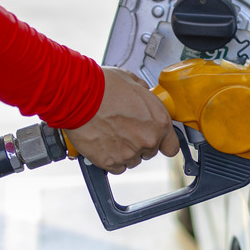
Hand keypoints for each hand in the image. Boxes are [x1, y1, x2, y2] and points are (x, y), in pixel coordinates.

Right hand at [63, 67, 179, 173]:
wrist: (78, 96)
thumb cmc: (103, 86)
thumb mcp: (133, 81)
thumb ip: (144, 94)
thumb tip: (144, 95)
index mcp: (159, 121)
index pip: (171, 146)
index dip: (163, 142)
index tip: (157, 140)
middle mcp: (148, 140)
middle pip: (149, 151)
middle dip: (139, 142)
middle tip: (124, 128)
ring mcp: (129, 154)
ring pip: (132, 160)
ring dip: (124, 151)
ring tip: (110, 134)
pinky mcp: (110, 162)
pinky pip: (116, 167)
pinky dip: (110, 159)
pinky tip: (104, 144)